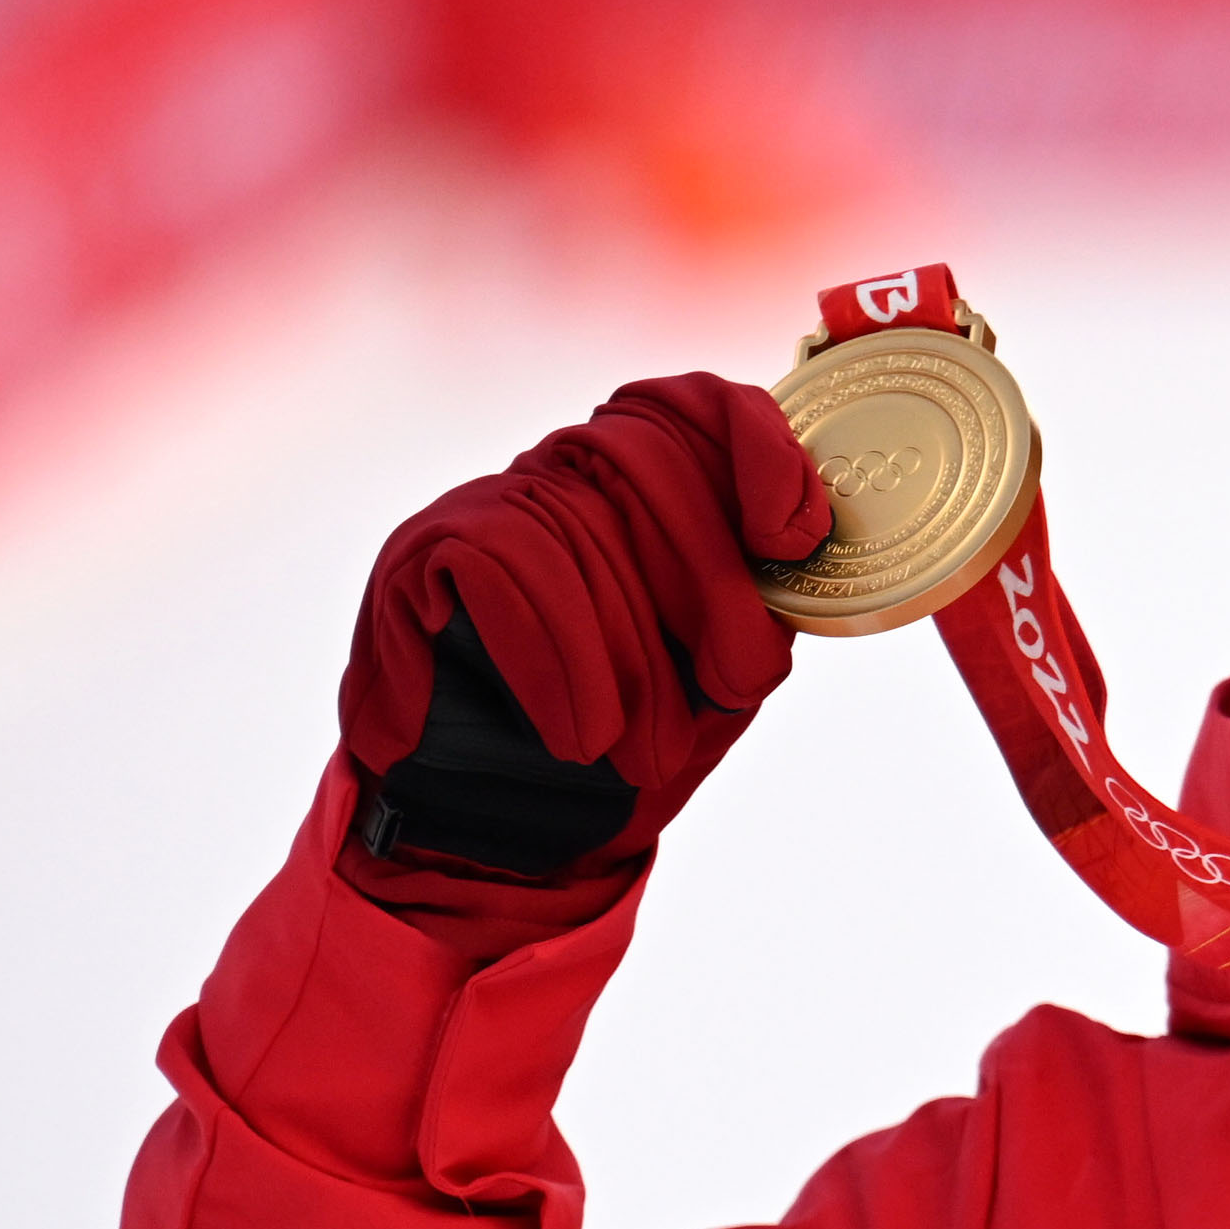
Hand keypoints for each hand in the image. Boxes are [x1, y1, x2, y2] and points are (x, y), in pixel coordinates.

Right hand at [341, 374, 831, 878]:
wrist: (494, 824)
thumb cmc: (619, 739)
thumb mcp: (713, 672)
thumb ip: (758, 604)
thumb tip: (803, 548)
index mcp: (646, 485)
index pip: (699, 404)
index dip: (758, 451)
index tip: (791, 539)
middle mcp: (568, 469)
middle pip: (652, 460)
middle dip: (710, 583)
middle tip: (732, 685)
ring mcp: (494, 499)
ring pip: (581, 528)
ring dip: (630, 657)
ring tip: (647, 749)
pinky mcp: (426, 546)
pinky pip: (509, 567)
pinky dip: (554, 660)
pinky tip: (577, 731)